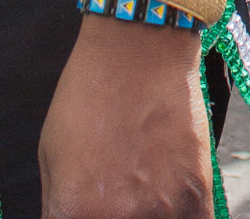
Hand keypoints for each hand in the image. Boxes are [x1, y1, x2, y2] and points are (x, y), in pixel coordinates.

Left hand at [39, 19, 212, 217]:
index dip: (79, 218)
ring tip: (141, 195)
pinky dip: (180, 217)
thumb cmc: (89, 93)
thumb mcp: (51, 155)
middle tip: (115, 198)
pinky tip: (169, 202)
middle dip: (112, 215)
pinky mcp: (198, 193)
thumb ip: (60, 207)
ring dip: (147, 216)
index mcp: (74, 213)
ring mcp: (163, 210)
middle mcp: (119, 218)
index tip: (87, 208)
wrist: (140, 48)